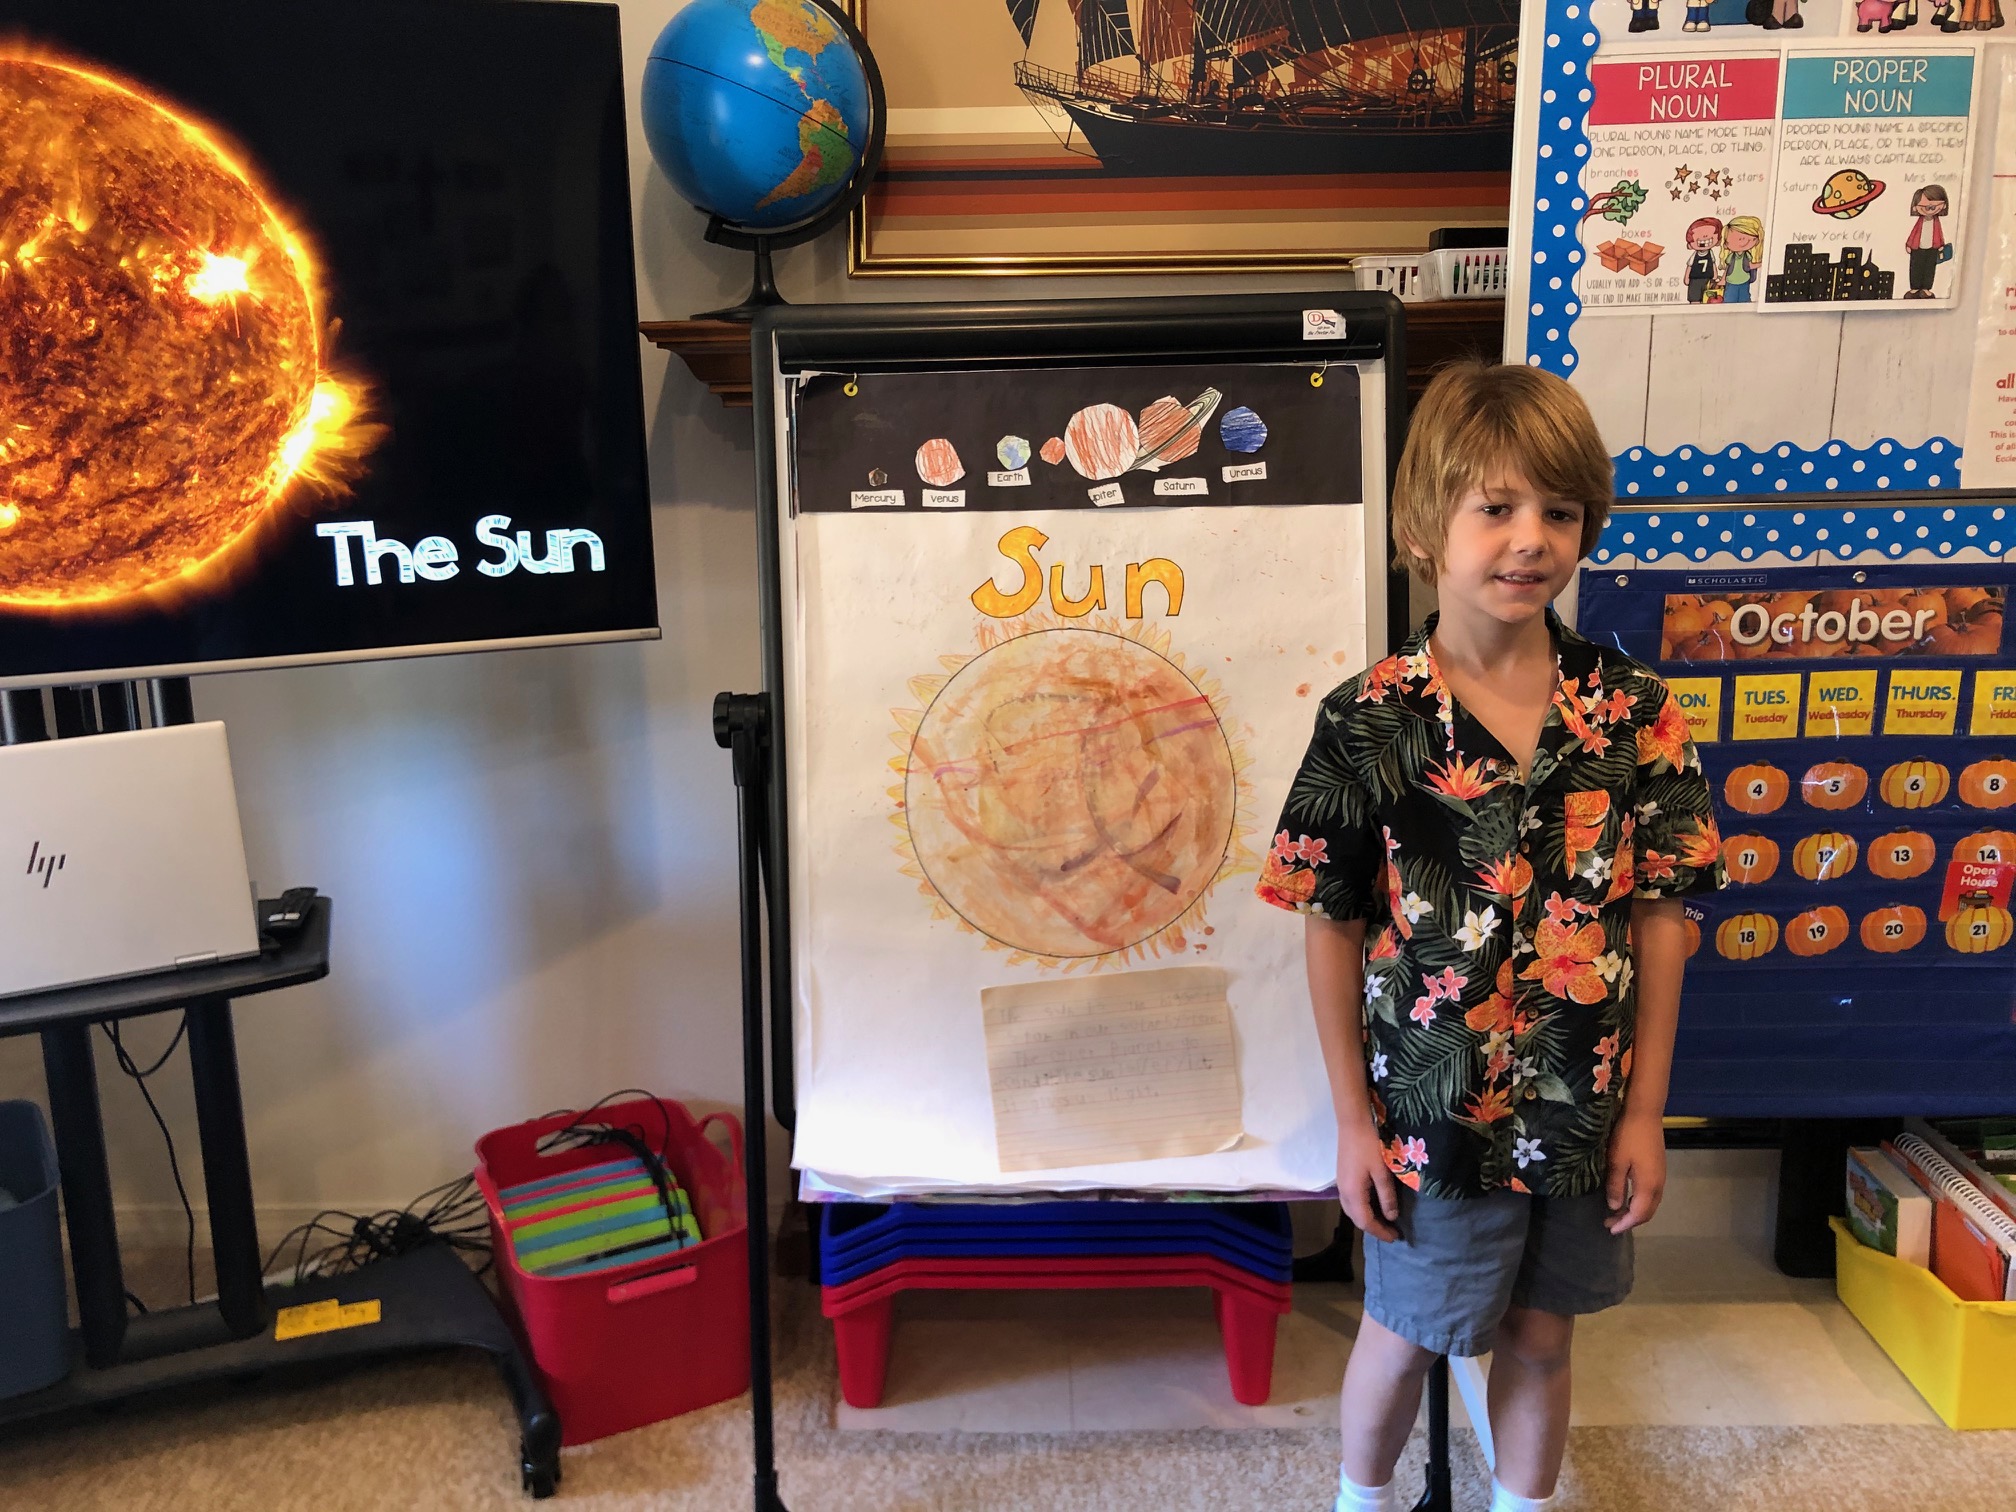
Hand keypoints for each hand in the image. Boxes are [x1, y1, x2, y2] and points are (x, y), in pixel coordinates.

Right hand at [1337, 1119, 1400, 1241]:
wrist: (1352, 1122)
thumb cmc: (1369, 1145)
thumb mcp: (1383, 1172)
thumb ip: (1387, 1196)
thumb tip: (1391, 1217)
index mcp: (1353, 1194)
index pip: (1366, 1222)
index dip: (1380, 1232)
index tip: (1396, 1238)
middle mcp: (1344, 1192)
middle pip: (1356, 1219)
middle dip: (1373, 1228)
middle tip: (1391, 1232)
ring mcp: (1341, 1184)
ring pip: (1352, 1210)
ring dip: (1366, 1219)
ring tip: (1383, 1222)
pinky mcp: (1343, 1176)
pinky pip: (1350, 1201)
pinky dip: (1361, 1209)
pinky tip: (1372, 1205)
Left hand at [1605, 1111, 1666, 1234]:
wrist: (1644, 1113)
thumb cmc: (1627, 1136)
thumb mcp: (1616, 1161)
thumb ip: (1616, 1186)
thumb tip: (1615, 1207)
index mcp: (1649, 1185)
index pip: (1639, 1213)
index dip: (1625, 1223)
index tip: (1610, 1228)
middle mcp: (1659, 1184)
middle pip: (1647, 1212)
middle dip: (1630, 1221)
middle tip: (1610, 1223)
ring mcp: (1661, 1176)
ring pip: (1650, 1203)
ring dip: (1635, 1212)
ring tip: (1617, 1213)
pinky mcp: (1658, 1168)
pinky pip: (1651, 1194)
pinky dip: (1639, 1202)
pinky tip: (1628, 1198)